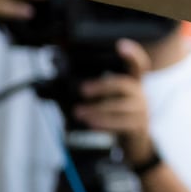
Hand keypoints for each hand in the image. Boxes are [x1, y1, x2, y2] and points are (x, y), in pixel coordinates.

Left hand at [73, 39, 154, 164]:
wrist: (135, 146)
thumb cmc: (116, 120)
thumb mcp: (103, 104)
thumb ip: (83, 95)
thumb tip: (48, 88)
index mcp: (133, 84)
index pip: (138, 65)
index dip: (131, 54)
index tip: (120, 45)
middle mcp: (140, 94)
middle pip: (124, 84)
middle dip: (102, 85)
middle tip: (82, 90)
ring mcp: (141, 111)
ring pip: (120, 106)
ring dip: (97, 109)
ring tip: (79, 113)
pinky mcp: (138, 127)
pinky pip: (121, 123)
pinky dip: (104, 123)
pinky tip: (91, 124)